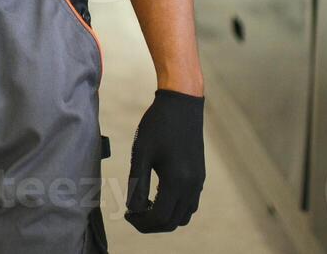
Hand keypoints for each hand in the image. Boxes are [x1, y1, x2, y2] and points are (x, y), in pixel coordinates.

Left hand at [125, 90, 204, 232]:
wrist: (182, 102)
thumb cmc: (158, 125)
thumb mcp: (141, 153)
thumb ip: (138, 184)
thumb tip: (133, 208)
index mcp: (177, 181)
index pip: (159, 218)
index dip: (140, 222)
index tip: (126, 213)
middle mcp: (192, 186)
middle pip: (172, 222)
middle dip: (150, 224)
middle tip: (132, 213)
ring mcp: (198, 181)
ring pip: (183, 216)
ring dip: (164, 218)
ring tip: (145, 206)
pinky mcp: (199, 175)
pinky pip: (189, 204)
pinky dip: (175, 209)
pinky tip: (158, 196)